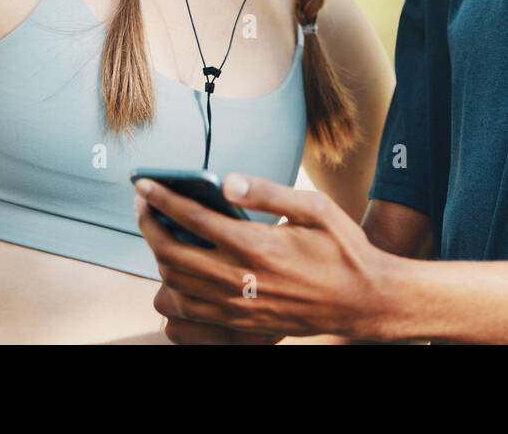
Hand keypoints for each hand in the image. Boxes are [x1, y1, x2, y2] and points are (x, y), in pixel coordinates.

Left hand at [135, 174, 397, 340]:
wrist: (364, 301)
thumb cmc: (343, 250)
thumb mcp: (316, 208)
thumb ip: (269, 192)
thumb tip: (227, 181)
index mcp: (259, 246)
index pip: (193, 219)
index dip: (163, 199)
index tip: (145, 183)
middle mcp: (242, 280)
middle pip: (173, 254)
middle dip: (149, 225)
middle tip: (143, 203)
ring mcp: (239, 308)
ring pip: (176, 286)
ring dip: (158, 256)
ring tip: (158, 232)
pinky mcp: (242, 325)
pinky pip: (192, 311)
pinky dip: (174, 289)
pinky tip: (177, 269)